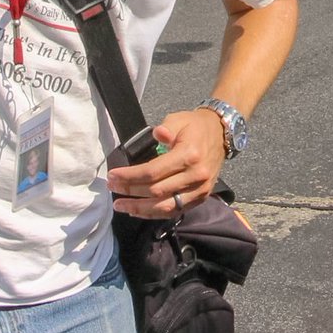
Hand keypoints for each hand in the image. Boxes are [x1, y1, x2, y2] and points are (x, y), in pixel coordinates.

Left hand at [106, 108, 226, 218]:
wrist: (221, 134)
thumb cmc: (195, 125)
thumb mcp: (179, 119)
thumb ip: (167, 127)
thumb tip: (157, 134)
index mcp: (189, 155)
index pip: (153, 172)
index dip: (130, 176)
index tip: (113, 175)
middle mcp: (196, 176)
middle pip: (156, 191)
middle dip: (130, 191)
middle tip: (112, 188)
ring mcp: (200, 190)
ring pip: (166, 207)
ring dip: (140, 208)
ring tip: (120, 206)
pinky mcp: (201, 198)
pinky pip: (176, 211)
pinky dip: (156, 213)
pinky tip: (139, 211)